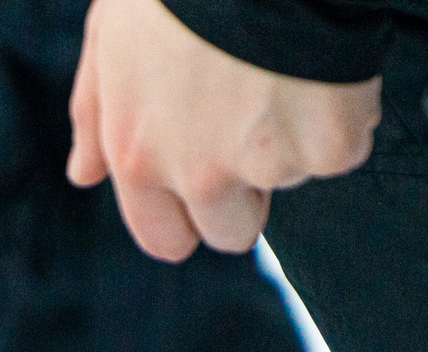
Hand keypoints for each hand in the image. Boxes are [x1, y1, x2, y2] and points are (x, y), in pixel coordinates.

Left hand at [66, 0, 379, 261]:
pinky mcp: (330, 146)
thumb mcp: (111, 37)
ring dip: (292, 138)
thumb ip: (95, 113)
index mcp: (138, 156)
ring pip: (290, 179)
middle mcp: (198, 175)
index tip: (205, 182)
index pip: (164, 238)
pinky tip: (319, 60)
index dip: (187, 215)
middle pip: (231, 231)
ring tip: (280, 64)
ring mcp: (267, 165)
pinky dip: (341, 111)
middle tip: (252, 117)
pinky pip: (344, 147)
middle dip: (246, 191)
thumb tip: (83, 174)